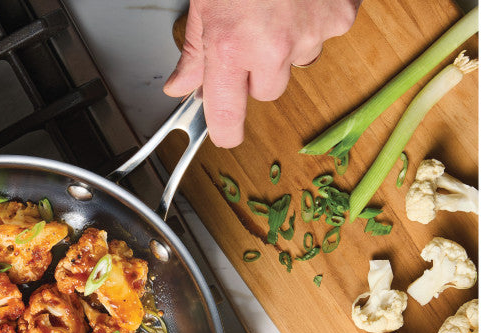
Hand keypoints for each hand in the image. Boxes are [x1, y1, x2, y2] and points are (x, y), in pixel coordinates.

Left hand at [164, 0, 361, 147]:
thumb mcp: (205, 3)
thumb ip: (193, 52)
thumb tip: (180, 85)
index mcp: (229, 48)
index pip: (227, 120)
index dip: (226, 130)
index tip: (226, 131)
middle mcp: (272, 48)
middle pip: (266, 92)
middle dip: (258, 72)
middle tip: (252, 34)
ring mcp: (310, 34)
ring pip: (298, 63)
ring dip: (288, 45)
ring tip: (277, 6)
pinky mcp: (340, 17)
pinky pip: (325, 35)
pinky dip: (315, 19)